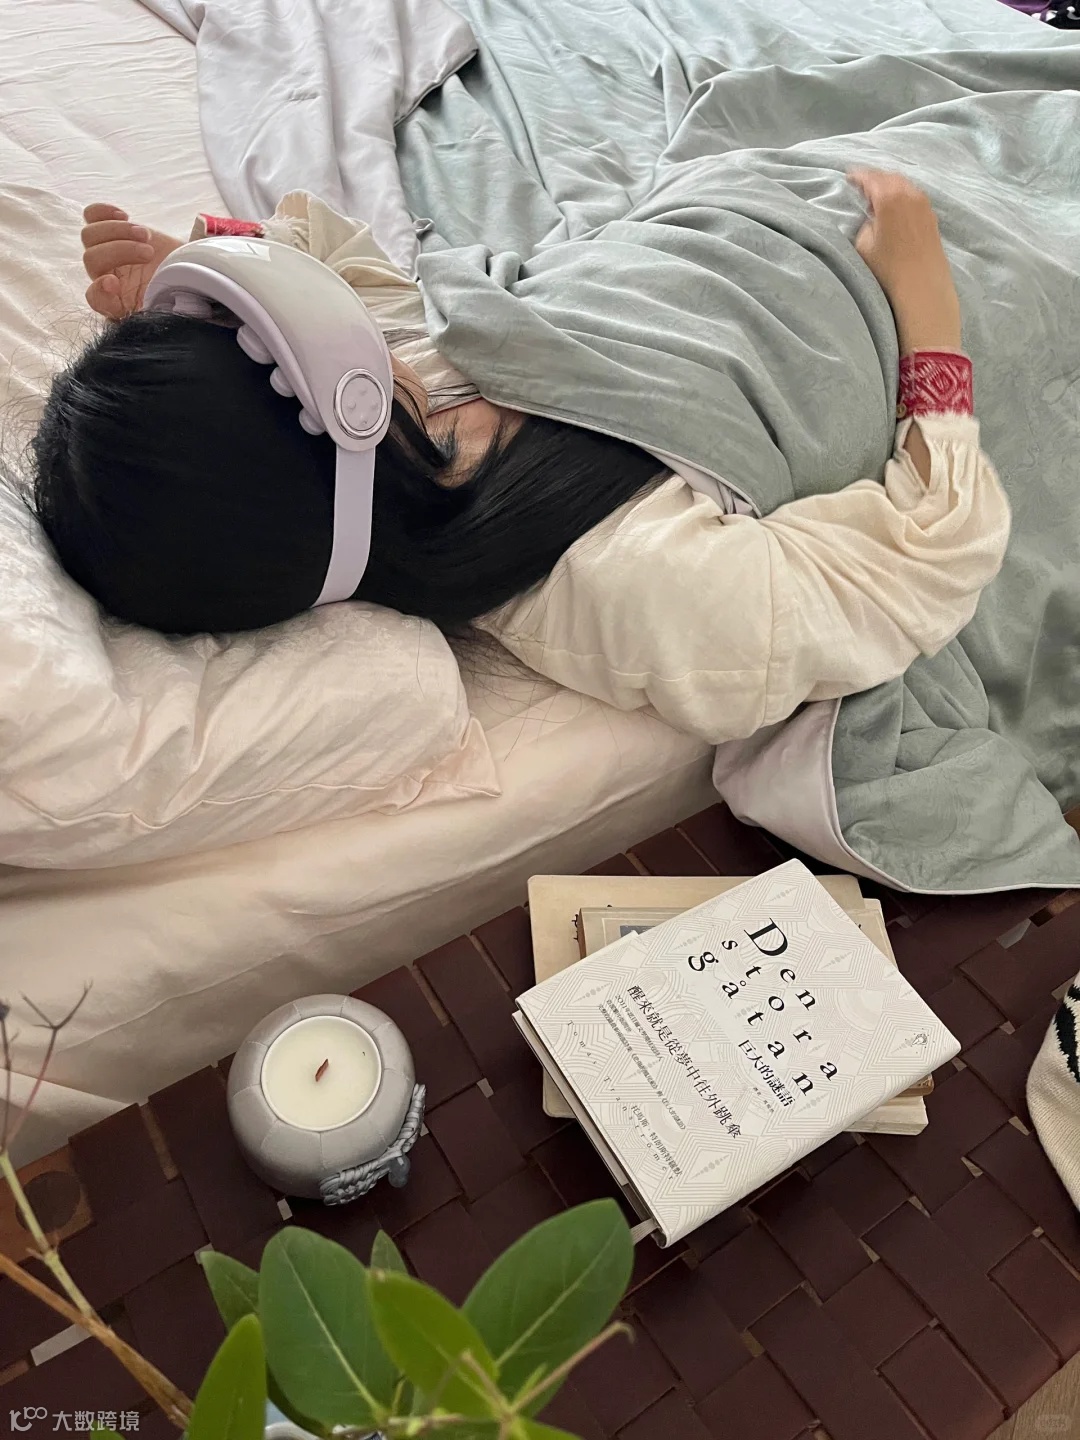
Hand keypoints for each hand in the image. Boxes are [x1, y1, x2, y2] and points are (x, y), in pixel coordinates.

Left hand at [81, 204, 182, 318]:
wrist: (189, 273)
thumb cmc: (183, 294)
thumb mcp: (174, 310)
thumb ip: (159, 312)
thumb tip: (148, 309)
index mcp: (119, 303)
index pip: (95, 298)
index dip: (100, 290)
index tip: (114, 283)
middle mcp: (107, 278)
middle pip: (91, 259)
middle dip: (121, 252)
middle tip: (149, 253)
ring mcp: (107, 253)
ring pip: (90, 235)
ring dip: (118, 231)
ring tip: (146, 235)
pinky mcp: (113, 231)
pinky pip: (91, 215)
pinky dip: (102, 212)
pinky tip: (124, 216)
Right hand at [849, 170, 961, 354]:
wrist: (922, 287)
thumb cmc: (888, 268)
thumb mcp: (863, 244)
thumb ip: (865, 222)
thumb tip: (873, 217)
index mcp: (889, 197)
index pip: (870, 178)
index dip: (857, 176)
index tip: (848, 176)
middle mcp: (910, 194)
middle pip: (889, 177)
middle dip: (874, 178)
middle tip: (861, 183)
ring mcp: (924, 204)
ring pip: (903, 185)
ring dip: (889, 186)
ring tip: (877, 194)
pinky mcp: (931, 217)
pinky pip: (913, 196)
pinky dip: (901, 195)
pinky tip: (895, 207)